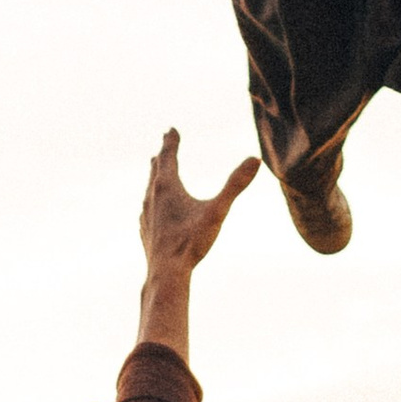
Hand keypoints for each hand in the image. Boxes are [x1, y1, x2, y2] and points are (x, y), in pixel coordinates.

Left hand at [140, 131, 259, 273]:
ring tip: (156, 169)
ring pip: (149, 188)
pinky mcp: (145, 230)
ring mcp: (146, 214)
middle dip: (163, 154)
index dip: (171, 141)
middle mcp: (152, 196)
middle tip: (165, 142)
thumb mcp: (218, 211)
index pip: (169, 156)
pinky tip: (151, 207)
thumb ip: (236, 184)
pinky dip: (152, 199)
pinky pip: (147, 208)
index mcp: (168, 187)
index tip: (171, 129)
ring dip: (155, 175)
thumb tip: (255, 159)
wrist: (166, 272)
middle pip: (156, 169)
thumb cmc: (191, 241)